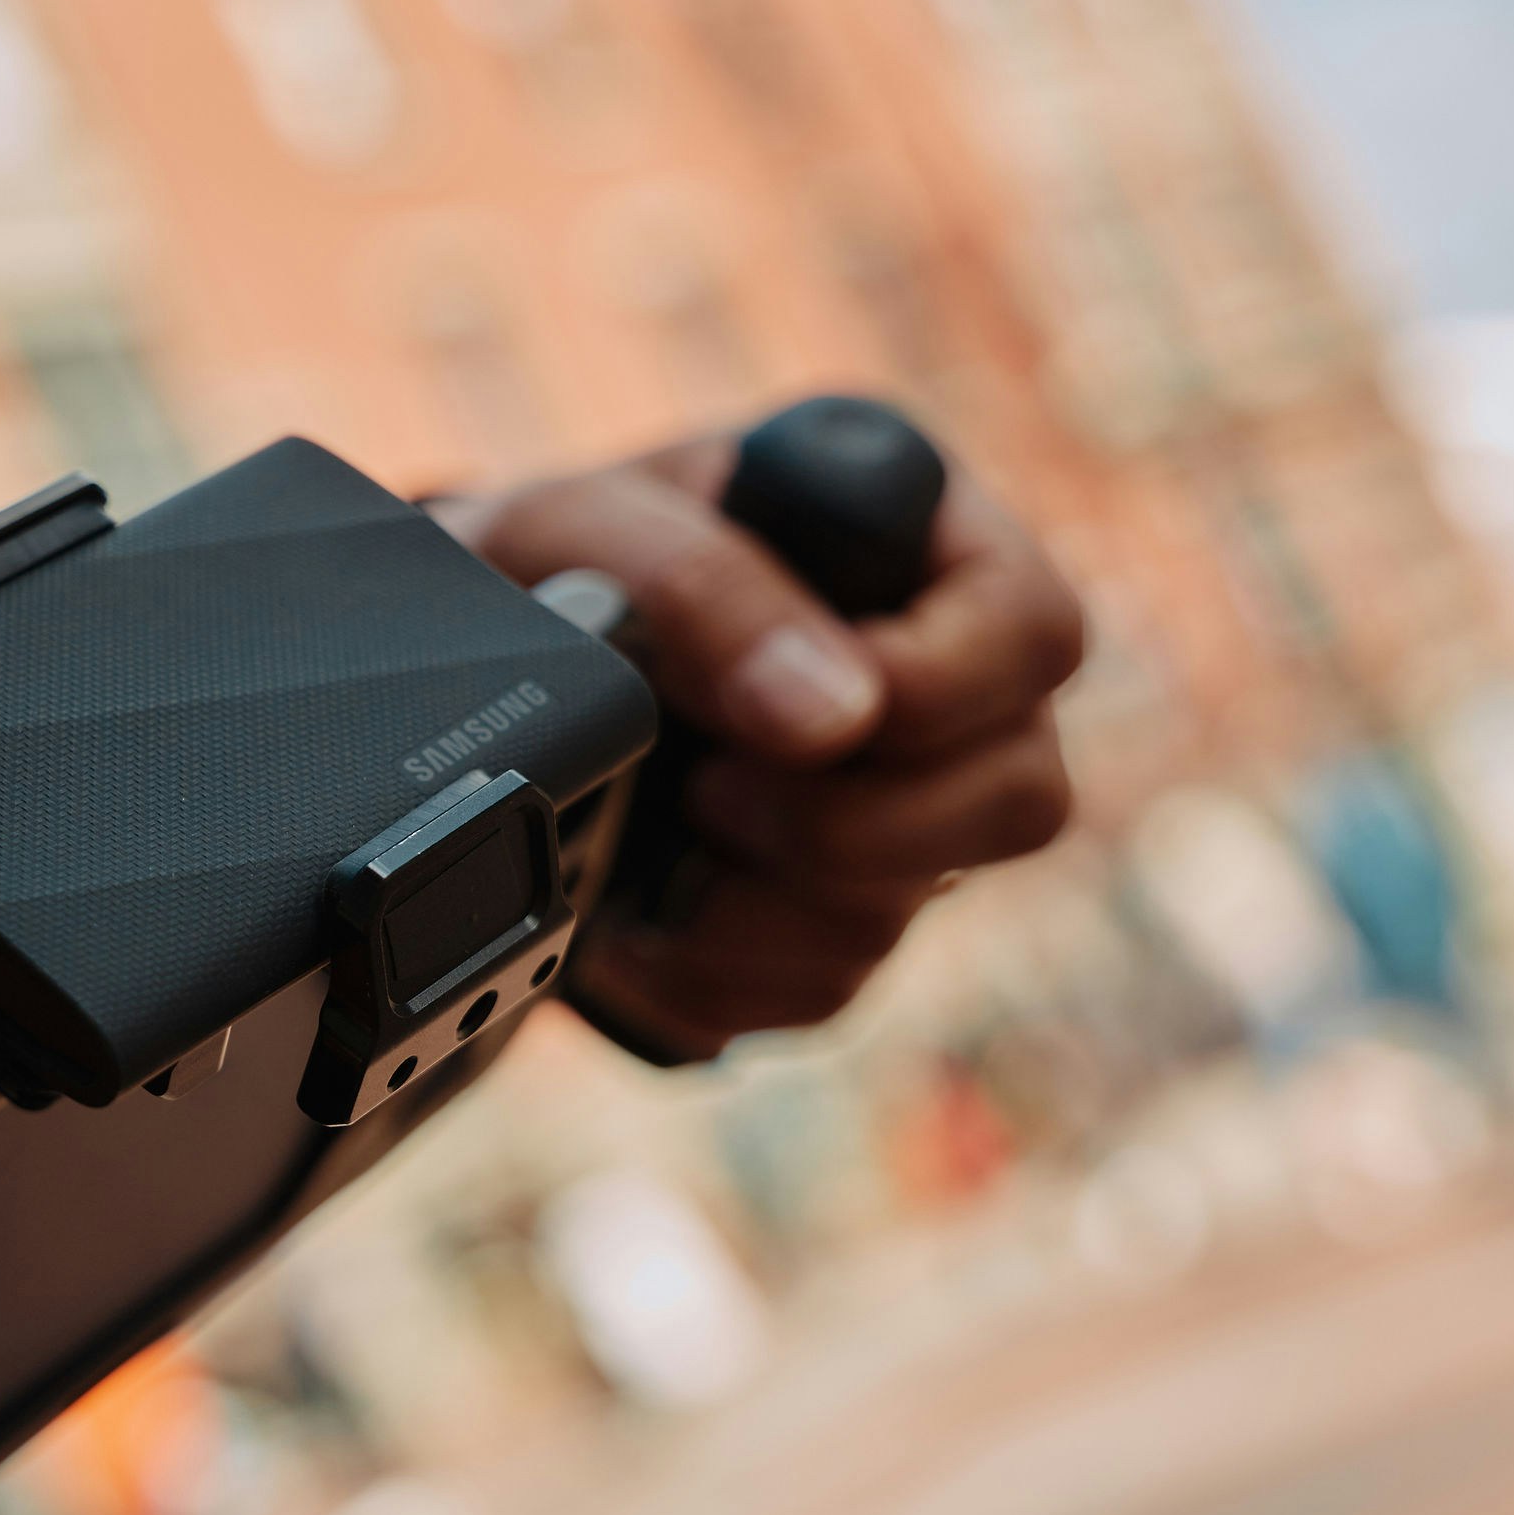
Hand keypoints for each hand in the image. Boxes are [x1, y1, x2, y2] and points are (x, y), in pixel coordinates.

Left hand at [440, 420, 1086, 1059]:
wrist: (480, 684)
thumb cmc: (554, 566)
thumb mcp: (589, 529)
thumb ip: (708, 588)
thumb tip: (838, 718)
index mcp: (919, 544)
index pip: (1033, 629)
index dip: (938, 690)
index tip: (796, 714)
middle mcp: (947, 687)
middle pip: (1021, 799)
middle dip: (847, 823)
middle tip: (709, 789)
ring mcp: (903, 812)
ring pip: (916, 906)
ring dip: (763, 900)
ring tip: (658, 837)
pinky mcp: (833, 913)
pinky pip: (827, 985)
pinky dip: (714, 967)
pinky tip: (636, 914)